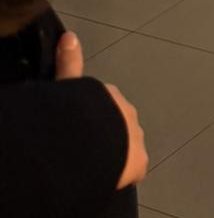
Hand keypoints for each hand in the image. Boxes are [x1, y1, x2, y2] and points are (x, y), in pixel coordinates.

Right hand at [56, 35, 145, 187]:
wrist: (93, 140)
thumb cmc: (77, 112)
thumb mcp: (70, 87)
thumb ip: (70, 63)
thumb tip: (70, 36)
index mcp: (111, 96)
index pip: (103, 105)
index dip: (92, 117)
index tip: (82, 127)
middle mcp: (128, 114)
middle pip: (116, 125)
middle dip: (105, 136)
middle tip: (84, 150)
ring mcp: (137, 139)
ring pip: (125, 147)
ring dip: (112, 154)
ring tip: (91, 166)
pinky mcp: (139, 162)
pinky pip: (130, 170)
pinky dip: (119, 175)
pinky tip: (104, 181)